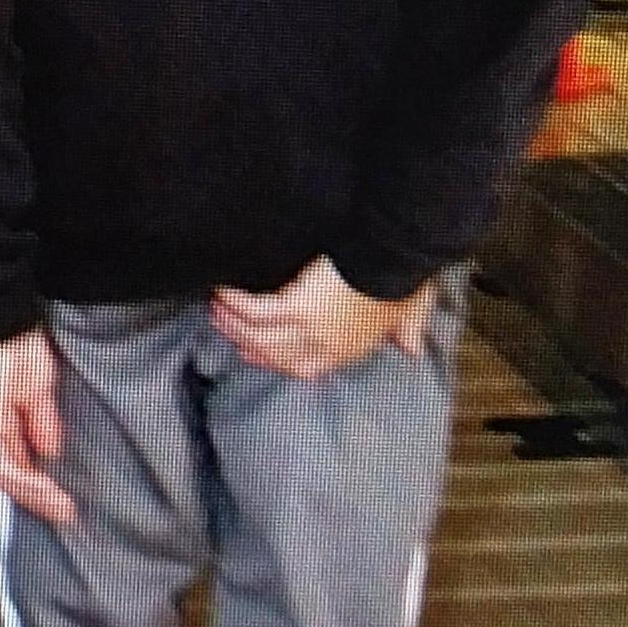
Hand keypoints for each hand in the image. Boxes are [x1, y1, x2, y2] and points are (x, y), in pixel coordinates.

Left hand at [0, 329, 76, 530]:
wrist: (2, 318)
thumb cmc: (18, 344)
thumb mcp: (39, 392)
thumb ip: (42, 424)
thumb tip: (50, 453)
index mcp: (1, 422)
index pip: (19, 464)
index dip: (41, 486)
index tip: (66, 502)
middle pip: (12, 476)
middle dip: (40, 499)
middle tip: (66, 513)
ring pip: (5, 476)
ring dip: (35, 495)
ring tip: (61, 507)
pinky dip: (24, 479)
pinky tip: (44, 489)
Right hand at [211, 258, 436, 378]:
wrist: (393, 259)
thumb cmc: (402, 281)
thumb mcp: (409, 312)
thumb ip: (407, 331)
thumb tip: (412, 349)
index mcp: (349, 349)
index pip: (302, 366)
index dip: (274, 361)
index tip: (253, 352)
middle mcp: (324, 345)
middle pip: (274, 353)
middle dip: (244, 342)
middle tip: (223, 327)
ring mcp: (309, 330)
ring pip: (259, 335)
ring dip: (233, 322)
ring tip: (215, 306)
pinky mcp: (296, 307)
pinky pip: (256, 311)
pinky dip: (235, 302)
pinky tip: (221, 290)